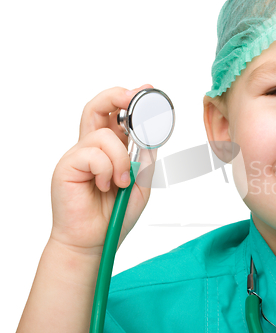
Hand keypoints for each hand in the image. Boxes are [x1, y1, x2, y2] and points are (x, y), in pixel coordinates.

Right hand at [49, 84, 157, 255]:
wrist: (94, 242)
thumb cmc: (114, 214)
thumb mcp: (141, 183)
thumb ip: (144, 158)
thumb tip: (151, 133)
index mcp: (110, 149)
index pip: (117, 116)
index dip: (131, 101)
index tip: (148, 90)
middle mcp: (92, 147)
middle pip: (97, 108)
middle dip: (117, 96)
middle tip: (135, 95)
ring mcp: (78, 155)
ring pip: (104, 135)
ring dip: (121, 158)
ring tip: (121, 182)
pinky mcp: (67, 166)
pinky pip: (93, 154)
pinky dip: (107, 170)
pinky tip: (105, 186)